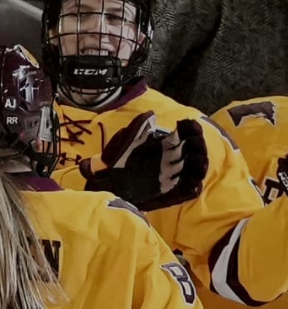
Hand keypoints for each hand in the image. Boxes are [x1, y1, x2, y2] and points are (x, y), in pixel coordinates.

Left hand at [80, 111, 207, 210]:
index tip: (186, 123)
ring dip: (200, 166)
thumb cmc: (120, 157)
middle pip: (195, 151)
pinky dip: (192, 189)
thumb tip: (151, 114)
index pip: (186, 133)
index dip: (190, 128)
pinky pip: (186, 193)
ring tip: (199, 163)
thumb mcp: (126, 139)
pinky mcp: (169, 194)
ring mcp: (173, 177)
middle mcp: (173, 159)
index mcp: (166, 144)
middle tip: (195, 141)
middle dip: (198, 145)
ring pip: (195, 171)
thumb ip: (138, 125)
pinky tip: (193, 184)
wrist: (108, 181)